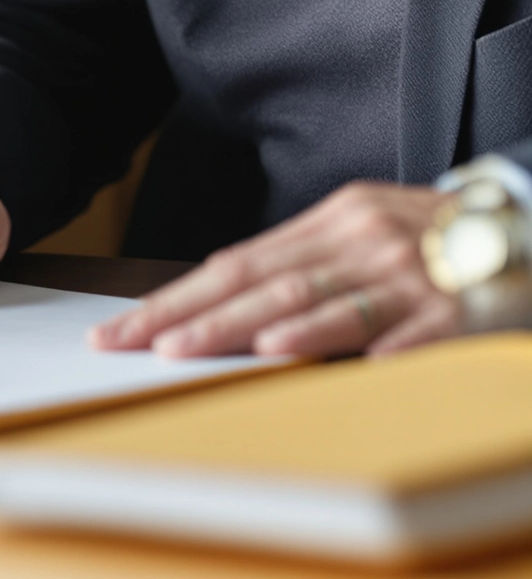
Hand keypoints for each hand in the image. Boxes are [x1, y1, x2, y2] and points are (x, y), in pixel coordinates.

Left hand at [90, 181, 458, 359]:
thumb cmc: (441, 240)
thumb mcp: (367, 235)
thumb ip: (308, 265)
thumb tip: (231, 303)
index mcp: (334, 220)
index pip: (237, 262)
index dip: (177, 296)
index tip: (122, 328)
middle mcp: (362, 238)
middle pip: (264, 282)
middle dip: (192, 317)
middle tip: (137, 345)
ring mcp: (408, 272)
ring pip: (320, 302)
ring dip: (253, 330)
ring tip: (199, 350)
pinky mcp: (456, 308)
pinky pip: (403, 330)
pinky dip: (358, 345)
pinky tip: (316, 359)